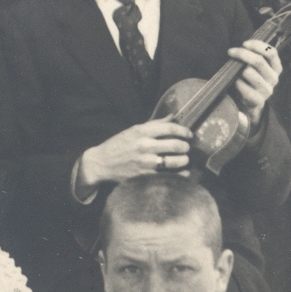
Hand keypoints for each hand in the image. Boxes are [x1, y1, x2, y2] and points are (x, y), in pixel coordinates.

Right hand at [79, 119, 193, 189]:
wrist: (101, 163)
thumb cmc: (118, 145)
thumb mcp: (133, 130)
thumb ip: (154, 124)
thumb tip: (173, 116)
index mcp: (141, 132)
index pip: (170, 128)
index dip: (184, 131)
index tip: (189, 134)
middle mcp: (144, 146)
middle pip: (176, 145)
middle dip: (185, 146)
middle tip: (185, 148)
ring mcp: (145, 162)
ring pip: (175, 161)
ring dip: (184, 160)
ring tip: (184, 160)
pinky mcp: (145, 176)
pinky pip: (169, 176)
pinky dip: (180, 175)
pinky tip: (182, 172)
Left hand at [228, 39, 280, 128]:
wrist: (248, 104)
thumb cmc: (249, 80)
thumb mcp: (255, 67)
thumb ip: (253, 57)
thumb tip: (243, 45)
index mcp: (276, 68)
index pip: (271, 52)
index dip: (257, 45)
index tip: (244, 43)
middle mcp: (274, 78)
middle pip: (258, 61)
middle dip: (242, 54)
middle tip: (230, 51)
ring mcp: (267, 90)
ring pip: (249, 72)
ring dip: (238, 69)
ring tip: (231, 69)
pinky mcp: (258, 100)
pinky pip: (244, 87)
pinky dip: (236, 82)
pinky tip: (233, 81)